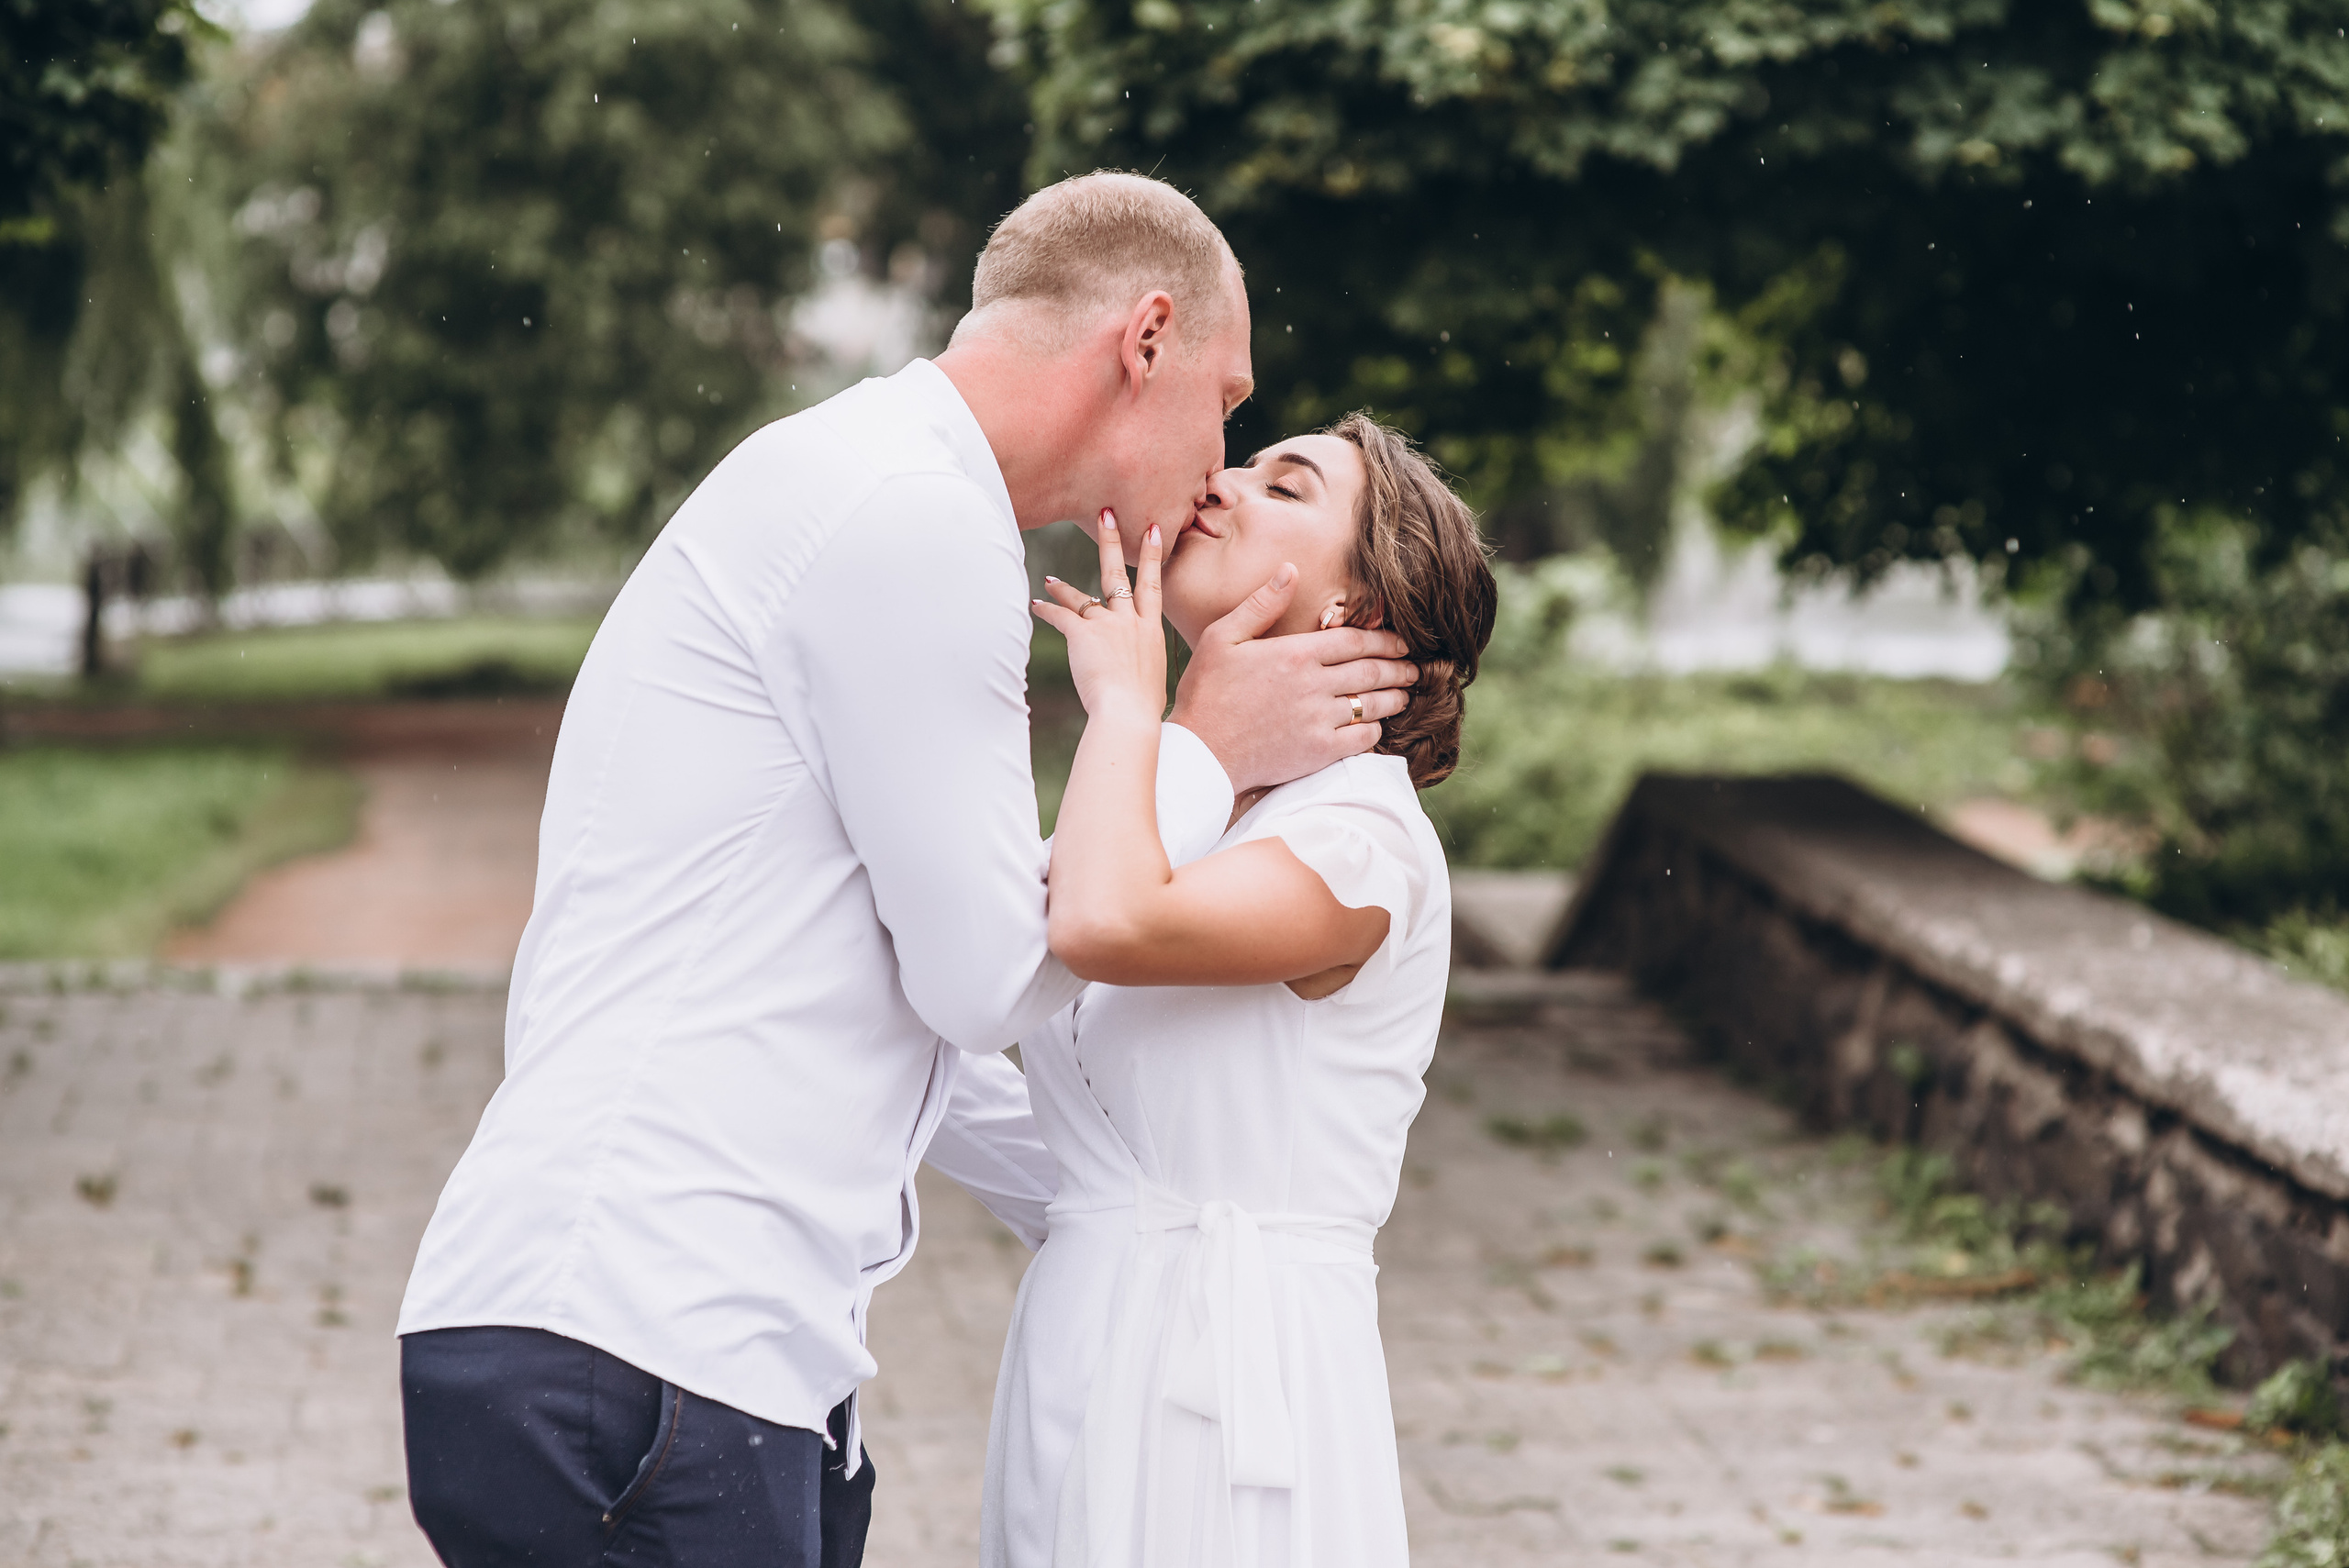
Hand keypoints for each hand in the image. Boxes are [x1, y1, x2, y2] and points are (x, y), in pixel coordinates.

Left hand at [1032, 509, 1166, 729]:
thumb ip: (1142, 664)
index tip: (1154, 530)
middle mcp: (1131, 621)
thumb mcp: (1152, 679)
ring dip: (1064, 587)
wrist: (1128, 714)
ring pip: (1083, 596)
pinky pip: (1061, 615)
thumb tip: (1136, 673)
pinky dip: (1047, 609)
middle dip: (1111, 542)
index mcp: (1151, 630)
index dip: (1153, 556)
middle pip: (1120, 574)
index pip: (1153, 585)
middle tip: (1105, 513)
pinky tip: (1036, 605)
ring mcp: (1108, 625)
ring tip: (1050, 579)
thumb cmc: (1142, 707)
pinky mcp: (1083, 635)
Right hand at [1169, 568, 1418, 792]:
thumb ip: (1261, 604)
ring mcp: (1319, 720)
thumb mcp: (1223, 637)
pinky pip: (1361, 738)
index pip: (1354, 640)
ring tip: (1405, 694)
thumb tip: (1290, 570)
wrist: (1200, 752)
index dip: (1384, 639)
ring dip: (1395, 697)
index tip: (1400, 641)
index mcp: (1295, 653)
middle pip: (1371, 670)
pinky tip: (1377, 725)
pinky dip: (1375, 729)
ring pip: (1372, 703)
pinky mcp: (1319, 751)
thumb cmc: (1206, 693)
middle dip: (1399, 667)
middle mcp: (1313, 684)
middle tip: (1414, 667)